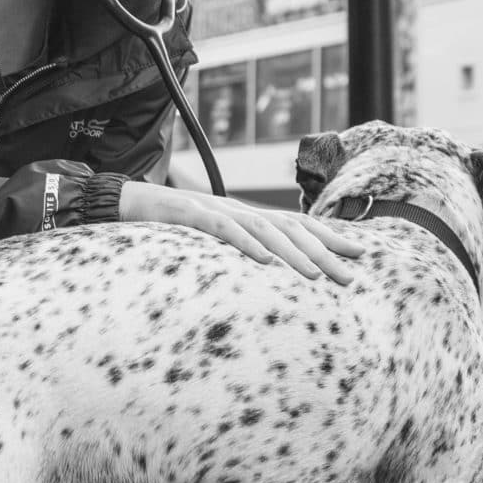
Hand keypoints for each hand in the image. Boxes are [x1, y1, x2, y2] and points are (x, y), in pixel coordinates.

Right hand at [119, 181, 365, 281]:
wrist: (123, 203)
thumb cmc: (167, 226)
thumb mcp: (209, 242)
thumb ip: (239, 249)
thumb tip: (269, 271)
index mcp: (245, 216)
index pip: (296, 225)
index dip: (329, 238)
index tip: (359, 255)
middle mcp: (237, 210)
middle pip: (289, 228)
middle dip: (324, 252)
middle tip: (351, 279)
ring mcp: (214, 210)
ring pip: (263, 228)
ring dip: (293, 253)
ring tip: (317, 276)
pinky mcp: (189, 216)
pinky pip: (223, 230)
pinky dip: (246, 245)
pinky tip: (265, 263)